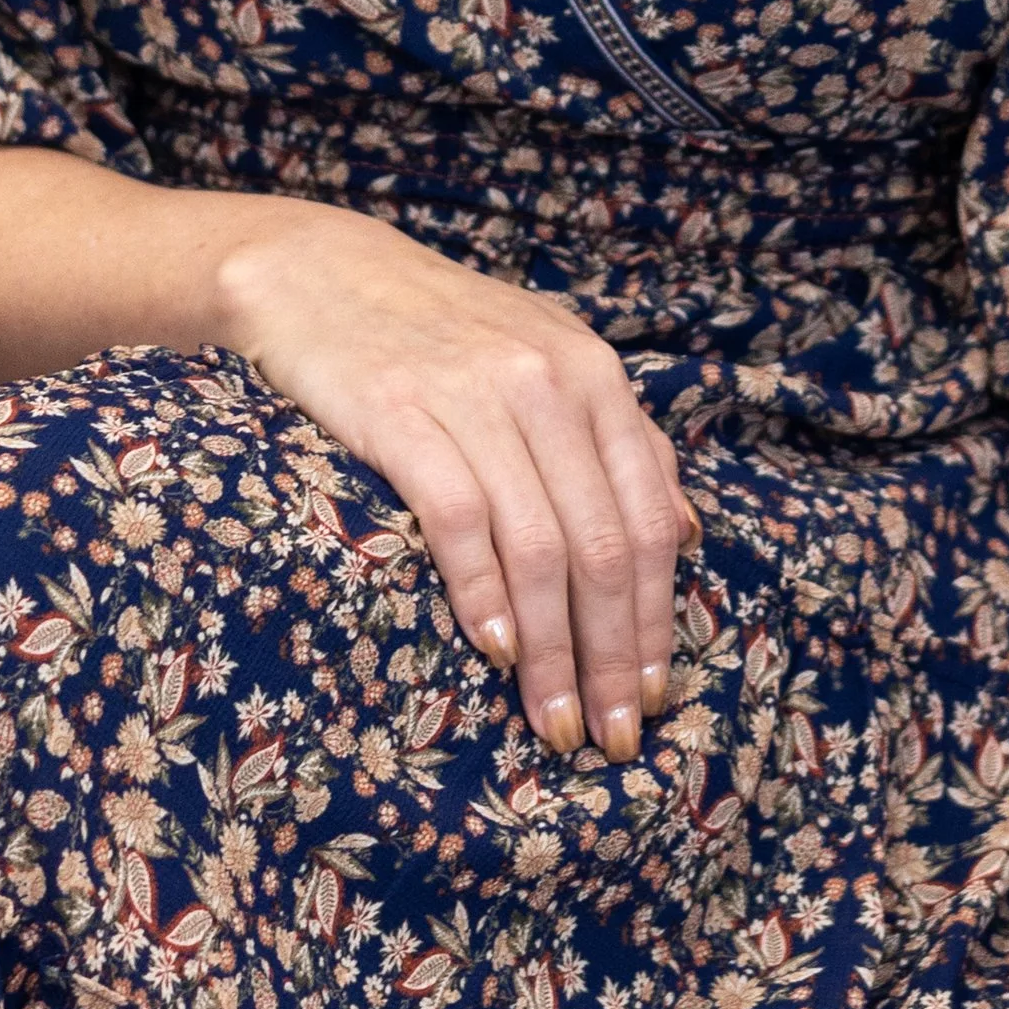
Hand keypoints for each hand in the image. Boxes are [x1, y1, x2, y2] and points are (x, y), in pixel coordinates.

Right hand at [211, 203, 691, 760]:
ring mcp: (474, 397)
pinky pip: (459, 520)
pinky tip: (493, 651)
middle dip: (614, 658)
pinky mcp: (399, 414)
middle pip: (603, 548)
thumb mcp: (549, 358)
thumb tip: (689, 532)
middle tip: (612, 736)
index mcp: (595, 375)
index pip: (649, 521)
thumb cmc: (441, 328)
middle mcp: (547, 383)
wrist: (320, 271)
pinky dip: (483, 594)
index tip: (655, 696)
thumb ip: (622, 438)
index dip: (658, 621)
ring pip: (540, 548)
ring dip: (552, 652)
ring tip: (555, 722)